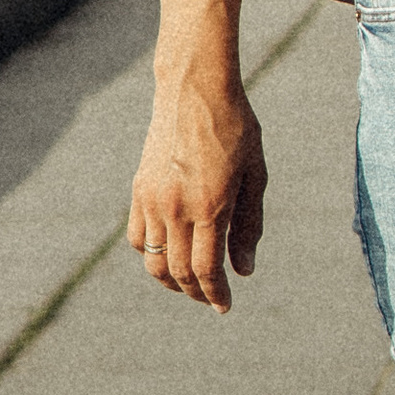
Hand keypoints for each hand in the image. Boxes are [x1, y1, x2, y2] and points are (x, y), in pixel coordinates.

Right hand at [129, 74, 267, 312]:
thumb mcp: (256, 175)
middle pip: (180, 272)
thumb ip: (249, 225)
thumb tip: (244, 270)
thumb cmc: (236, 128)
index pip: (207, 269)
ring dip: (171, 281)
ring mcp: (153, 199)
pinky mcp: (139, 190)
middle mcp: (177, 207)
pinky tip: (170, 253)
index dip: (216, 294)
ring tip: (190, 285)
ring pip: (154, 261)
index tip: (225, 305)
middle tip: (212, 299)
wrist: (195, 89)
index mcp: (211, 205)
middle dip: (197, 293)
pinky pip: (139, 238)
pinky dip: (152, 255)